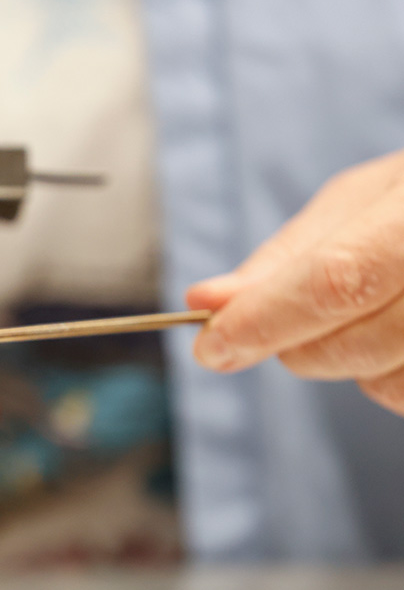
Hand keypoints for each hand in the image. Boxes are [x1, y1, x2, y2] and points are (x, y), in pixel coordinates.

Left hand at [188, 149, 403, 415]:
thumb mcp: (366, 202)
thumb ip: (287, 257)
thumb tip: (204, 301)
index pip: (340, 279)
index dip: (267, 320)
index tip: (211, 349)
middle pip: (360, 343)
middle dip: (296, 345)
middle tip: (285, 319)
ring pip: (390, 387)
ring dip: (354, 365)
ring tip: (379, 308)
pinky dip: (393, 379)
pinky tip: (402, 335)